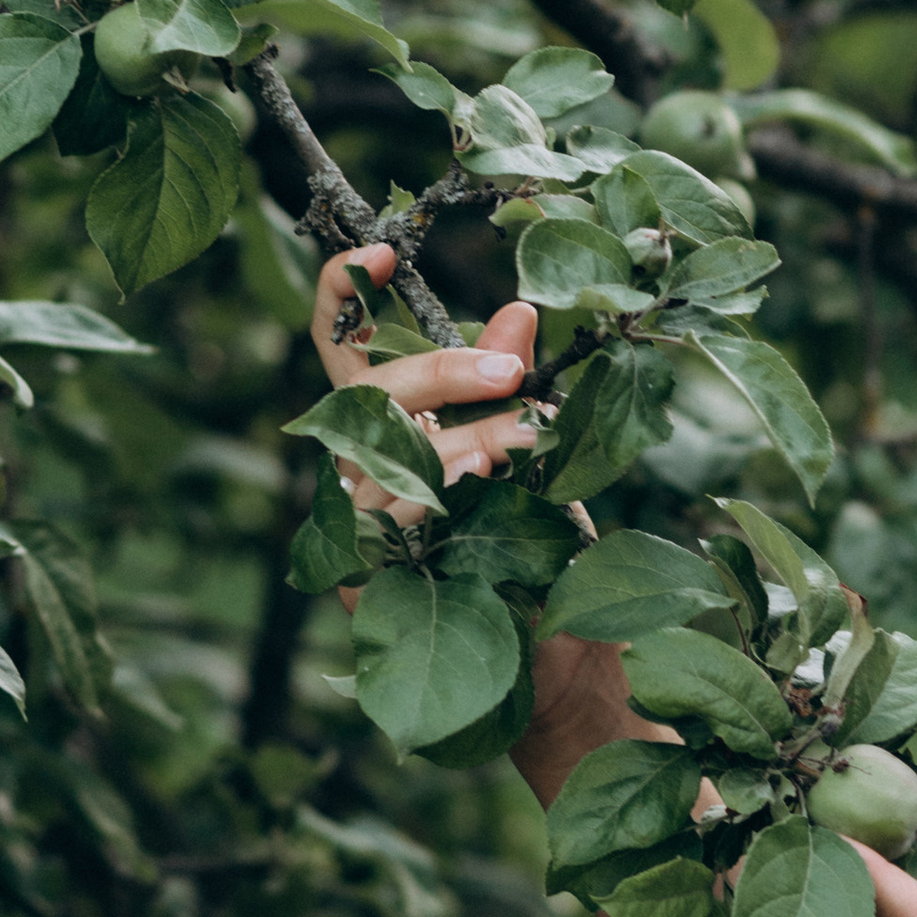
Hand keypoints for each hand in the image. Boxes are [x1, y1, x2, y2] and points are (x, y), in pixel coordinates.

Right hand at [303, 242, 631, 791]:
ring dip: (460, 440)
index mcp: (393, 428)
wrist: (571, 667)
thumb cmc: (551, 555)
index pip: (346, 349)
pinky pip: (391, 518)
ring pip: (380, 457)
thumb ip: (515, 389)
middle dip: (435, 371)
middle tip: (509, 371)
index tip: (382, 250)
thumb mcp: (544, 455)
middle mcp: (361, 472)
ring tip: (523, 446)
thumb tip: (518, 310)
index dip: (345, 293)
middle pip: (365, 396)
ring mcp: (357, 529)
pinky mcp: (365, 581)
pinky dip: (444, 494)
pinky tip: (489, 491)